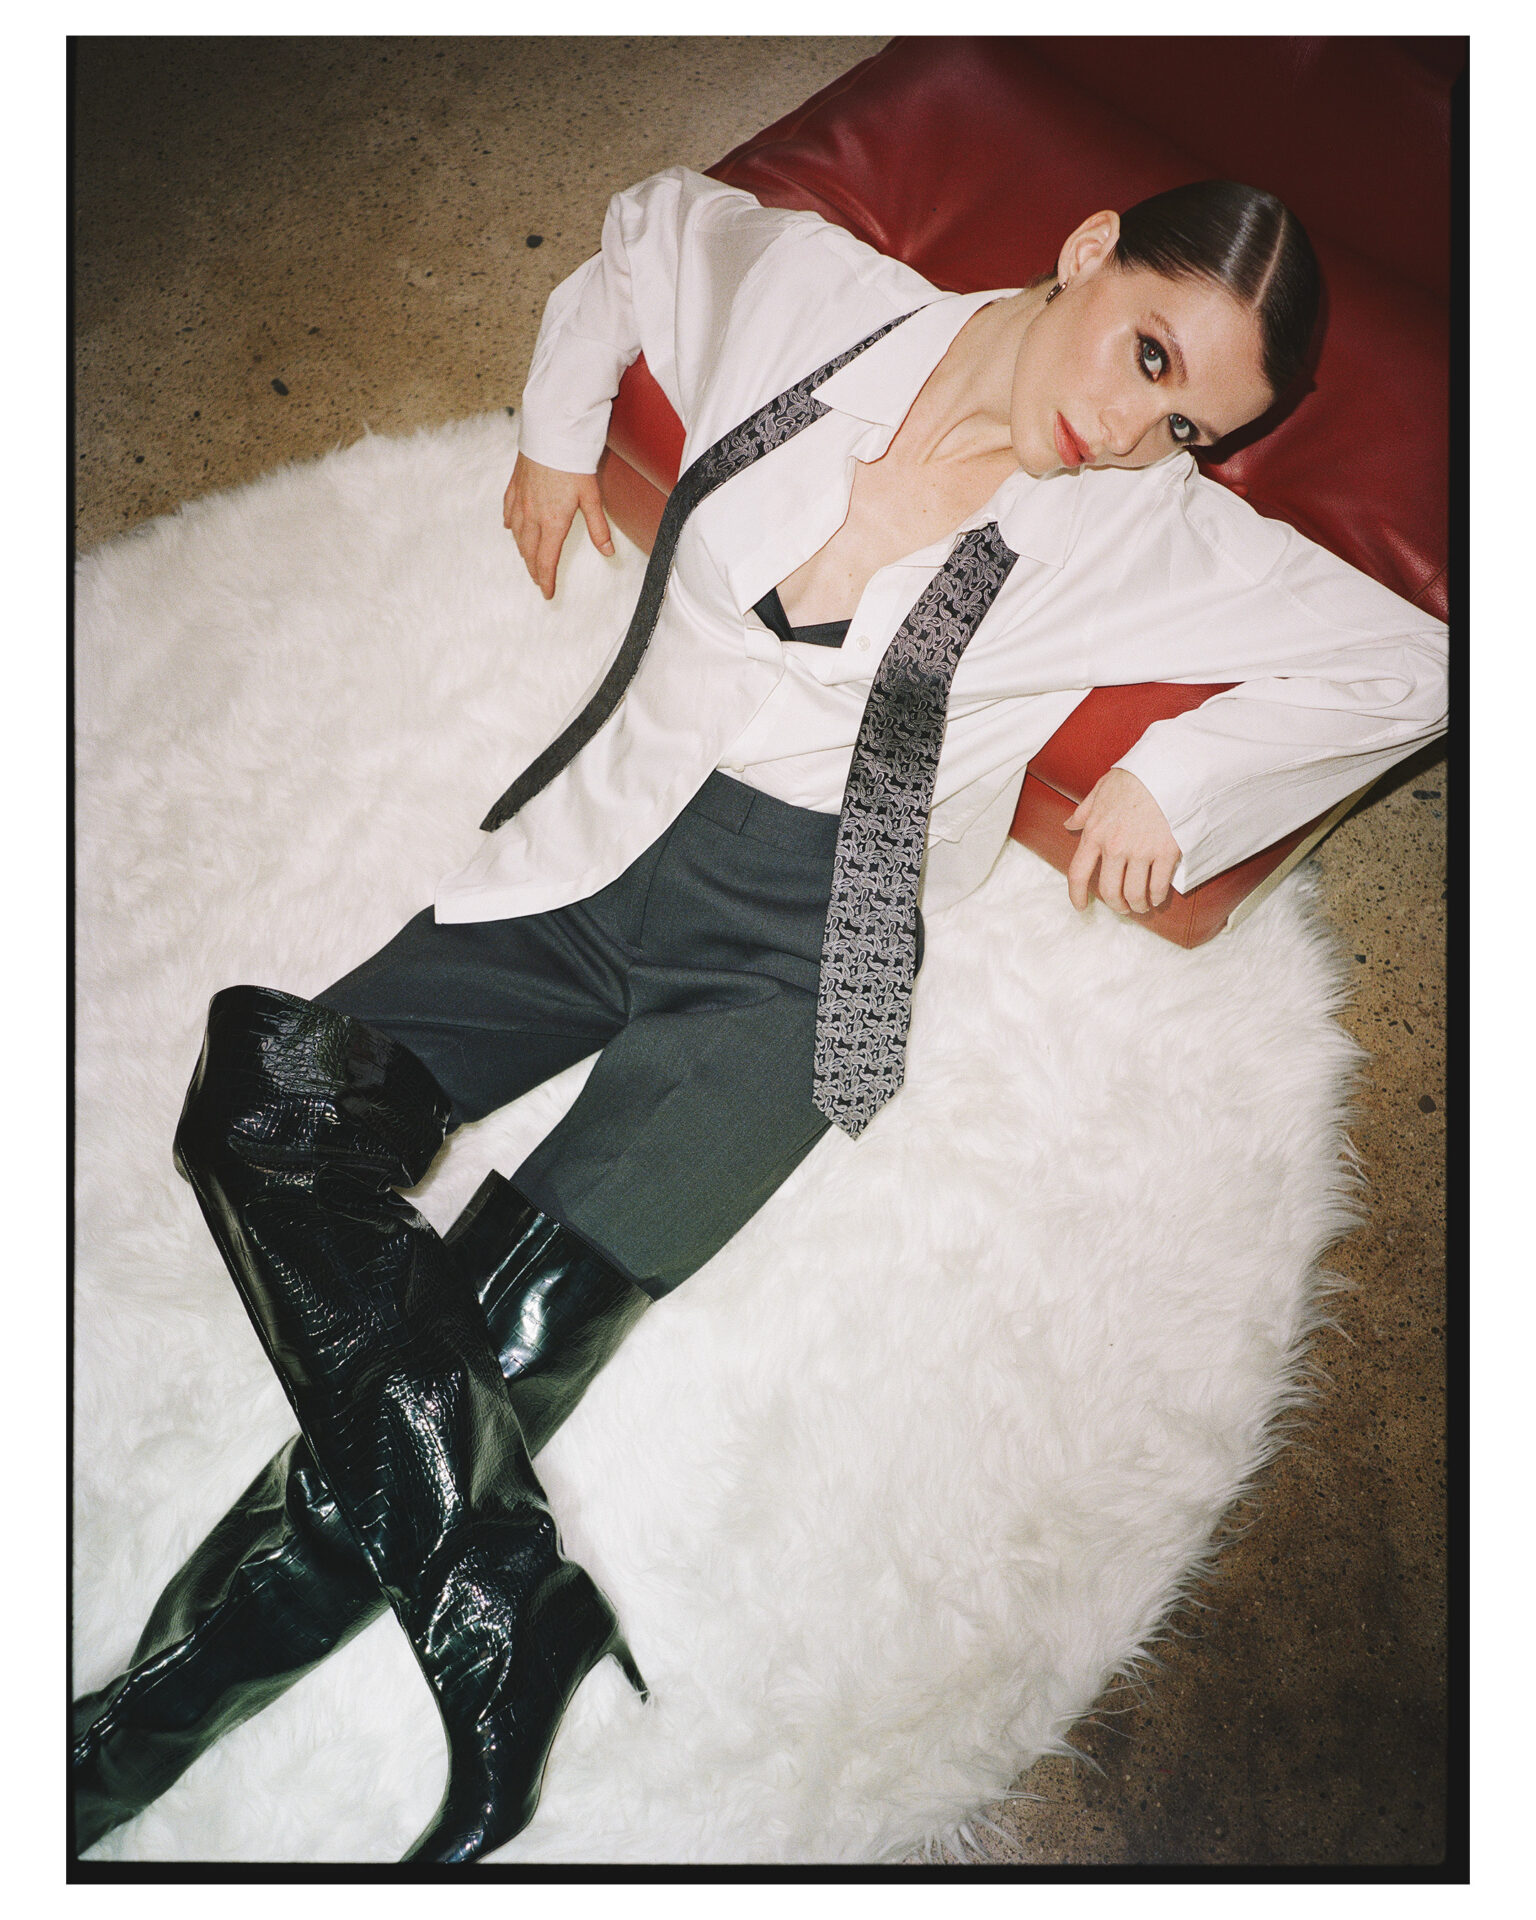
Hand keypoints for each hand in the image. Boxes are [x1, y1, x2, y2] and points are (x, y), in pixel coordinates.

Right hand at [503, 453, 614, 599]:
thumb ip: (598, 527)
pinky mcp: (514, 486)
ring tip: (528, 560)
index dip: (546, 580)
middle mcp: (532, 516)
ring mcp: (520, 501)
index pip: (546, 561)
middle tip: (539, 580)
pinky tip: (511, 528)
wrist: (551, 433)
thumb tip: (608, 552)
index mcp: (552, 522)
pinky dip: (511, 525)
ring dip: (523, 551)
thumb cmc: (573, 463)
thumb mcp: (592, 497)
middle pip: (529, 552)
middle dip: (534, 569)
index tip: (547, 593)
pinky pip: (508, 512)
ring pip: (517, 535)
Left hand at [1064, 768, 1181, 914]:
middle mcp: (1115, 847)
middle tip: (1122, 908)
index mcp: (1095, 833)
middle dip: (1115, 905)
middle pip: (1109, 891)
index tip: (1080, 907)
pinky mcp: (1166, 852)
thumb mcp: (1100, 790)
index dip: (1076, 895)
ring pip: (1135, 893)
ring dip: (1137, 906)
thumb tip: (1069, 824)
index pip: (1078, 873)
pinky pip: (1158, 886)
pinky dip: (1157, 897)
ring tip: (1141, 906)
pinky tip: (1157, 897)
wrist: (1168, 770)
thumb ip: (1084, 811)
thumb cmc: (1135, 777)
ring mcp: (1141, 852)